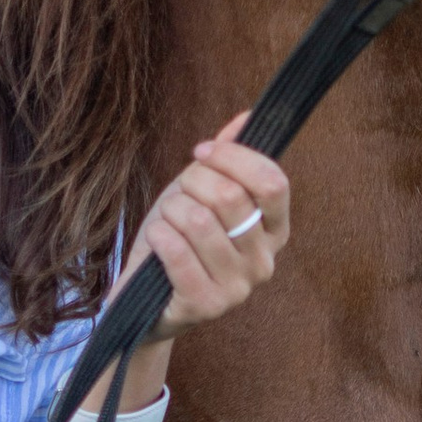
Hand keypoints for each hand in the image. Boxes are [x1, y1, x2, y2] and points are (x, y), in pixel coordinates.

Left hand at [117, 120, 289, 341]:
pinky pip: (176, 251)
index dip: (232, 157)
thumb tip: (246, 116)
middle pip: (230, 196)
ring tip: (166, 222)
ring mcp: (238, 288)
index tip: (200, 152)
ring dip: (170, 211)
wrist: (146, 298)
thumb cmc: (180, 240)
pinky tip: (157, 241)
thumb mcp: (202, 194)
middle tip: (178, 195)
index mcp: (275, 231)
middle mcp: (264, 262)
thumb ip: (228, 159)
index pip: (272, 182)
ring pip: (198, 220)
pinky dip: (158, 235)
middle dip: (191, 183)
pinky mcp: (206, 305)